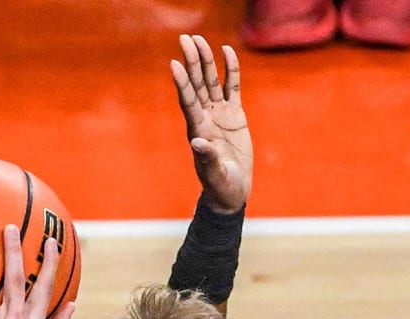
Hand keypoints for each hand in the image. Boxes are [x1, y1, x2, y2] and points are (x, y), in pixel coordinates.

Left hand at [171, 35, 251, 213]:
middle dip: (191, 61)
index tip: (174, 64)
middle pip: (196, 84)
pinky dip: (230, 69)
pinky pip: (232, 86)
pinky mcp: (234, 114)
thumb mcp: (214, 174)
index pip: (187, 101)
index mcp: (198, 130)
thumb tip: (198, 142)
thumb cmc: (220, 185)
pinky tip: (227, 51)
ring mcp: (219, 114)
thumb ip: (207, 158)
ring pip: (211, 81)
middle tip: (186, 38)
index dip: (182, 82)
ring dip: (206, 61)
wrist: (231, 189)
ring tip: (200, 39)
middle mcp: (205, 117)